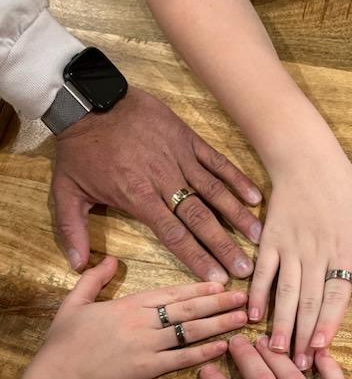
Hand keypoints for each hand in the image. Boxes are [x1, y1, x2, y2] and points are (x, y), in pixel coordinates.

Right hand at [15, 257, 248, 378]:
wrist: (60, 376)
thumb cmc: (63, 341)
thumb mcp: (74, 302)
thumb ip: (94, 279)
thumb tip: (109, 259)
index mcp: (129, 304)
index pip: (171, 292)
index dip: (199, 288)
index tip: (221, 283)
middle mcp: (143, 321)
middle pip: (188, 309)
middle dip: (219, 303)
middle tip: (245, 298)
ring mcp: (148, 345)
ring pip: (191, 331)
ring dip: (219, 324)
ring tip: (242, 319)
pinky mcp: (148, 369)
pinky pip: (182, 359)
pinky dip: (204, 352)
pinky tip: (223, 347)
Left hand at [52, 87, 262, 281]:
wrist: (88, 100)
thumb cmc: (79, 149)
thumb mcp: (65, 192)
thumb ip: (71, 230)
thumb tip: (77, 265)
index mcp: (138, 197)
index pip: (174, 235)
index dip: (197, 258)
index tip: (216, 278)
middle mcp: (164, 181)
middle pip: (200, 219)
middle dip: (225, 246)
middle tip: (246, 268)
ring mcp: (179, 158)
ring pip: (214, 192)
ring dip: (237, 216)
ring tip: (258, 237)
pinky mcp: (186, 139)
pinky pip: (216, 161)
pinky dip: (236, 178)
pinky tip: (254, 197)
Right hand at [248, 153, 351, 369]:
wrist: (304, 156)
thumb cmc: (344, 184)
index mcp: (342, 247)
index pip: (336, 292)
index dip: (329, 321)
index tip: (322, 347)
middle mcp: (314, 251)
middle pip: (309, 300)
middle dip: (303, 335)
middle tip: (299, 366)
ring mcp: (289, 247)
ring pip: (285, 292)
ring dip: (281, 323)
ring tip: (277, 351)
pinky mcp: (269, 240)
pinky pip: (262, 272)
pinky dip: (257, 295)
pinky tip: (254, 318)